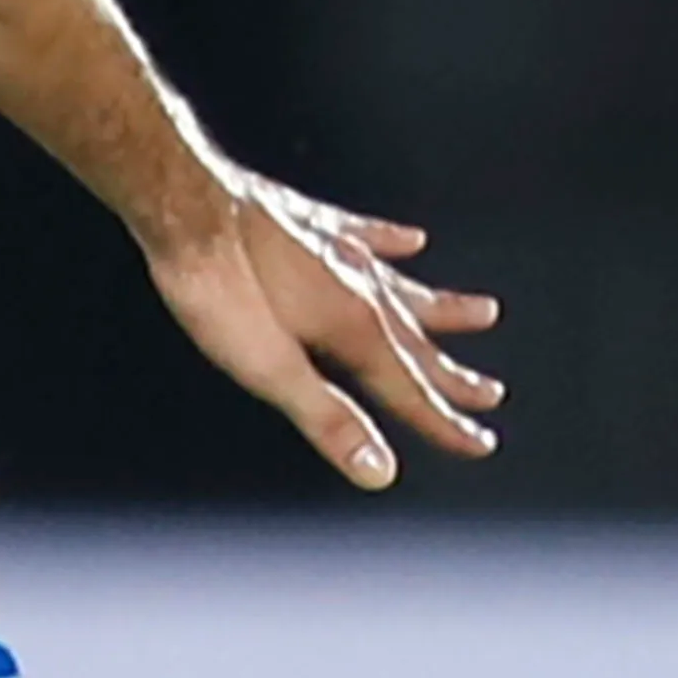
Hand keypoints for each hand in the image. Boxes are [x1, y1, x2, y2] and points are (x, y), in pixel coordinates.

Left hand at [141, 169, 500, 487]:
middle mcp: (359, 288)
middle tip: (491, 394)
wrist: (186, 205)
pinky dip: (391, 240)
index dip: (444, 424)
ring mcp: (337, 251)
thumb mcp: (268, 369)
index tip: (481, 445)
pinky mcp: (310, 222)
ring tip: (484, 312)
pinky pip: (364, 233)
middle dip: (451, 375)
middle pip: (417, 342)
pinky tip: (412, 238)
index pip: (411, 390)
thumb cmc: (218, 288)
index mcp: (354, 331)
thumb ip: (327, 419)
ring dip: (442, 307)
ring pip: (404, 287)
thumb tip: (379, 473)